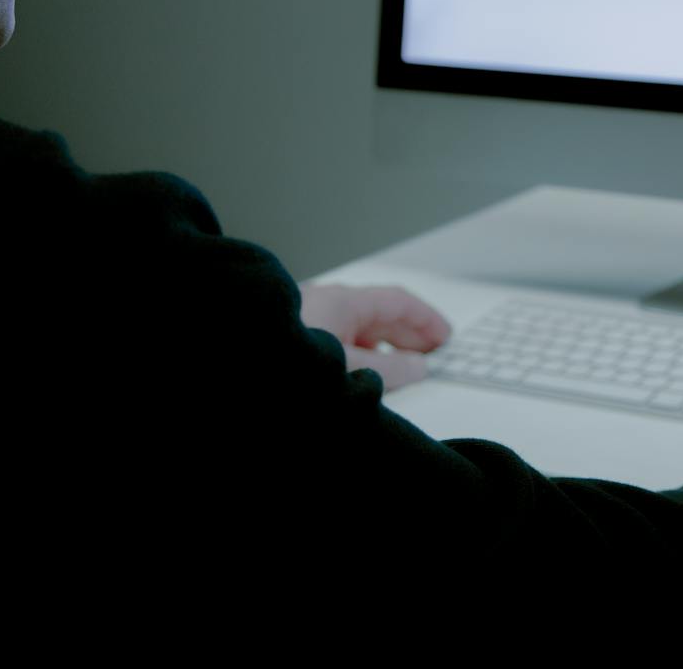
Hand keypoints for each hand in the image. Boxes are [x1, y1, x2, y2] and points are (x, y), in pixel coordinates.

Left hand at [297, 282, 451, 390]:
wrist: (236, 381)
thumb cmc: (288, 364)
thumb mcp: (350, 369)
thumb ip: (389, 369)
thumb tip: (418, 367)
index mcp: (341, 302)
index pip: (397, 301)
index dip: (426, 319)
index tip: (445, 337)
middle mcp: (326, 305)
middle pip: (379, 315)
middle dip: (408, 335)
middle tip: (431, 356)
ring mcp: (309, 322)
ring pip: (358, 331)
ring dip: (384, 349)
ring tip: (402, 371)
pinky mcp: (296, 343)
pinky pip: (341, 343)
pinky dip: (361, 356)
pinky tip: (366, 376)